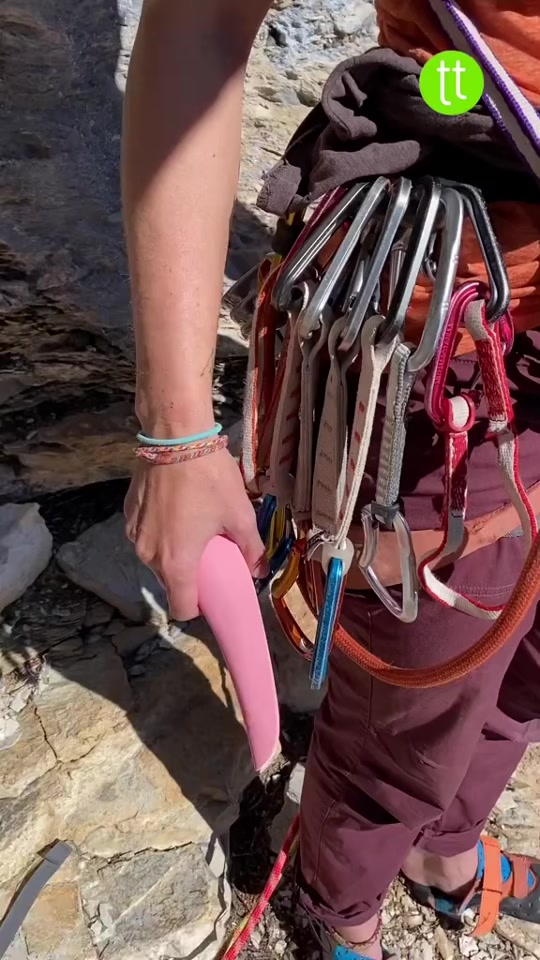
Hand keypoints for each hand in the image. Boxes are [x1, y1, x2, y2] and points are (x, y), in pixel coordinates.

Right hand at [124, 448, 267, 620]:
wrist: (175, 436)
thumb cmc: (209, 478)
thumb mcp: (239, 513)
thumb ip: (251, 548)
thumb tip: (259, 570)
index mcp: (177, 563)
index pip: (181, 609)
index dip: (198, 607)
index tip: (212, 591)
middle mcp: (149, 555)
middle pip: (169, 582)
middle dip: (188, 576)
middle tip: (208, 554)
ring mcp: (134, 534)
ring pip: (155, 559)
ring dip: (172, 553)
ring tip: (192, 529)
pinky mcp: (127, 515)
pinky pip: (145, 536)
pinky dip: (159, 532)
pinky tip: (175, 511)